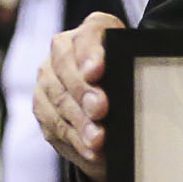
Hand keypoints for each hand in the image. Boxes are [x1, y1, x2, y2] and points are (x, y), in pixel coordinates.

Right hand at [38, 12, 124, 173]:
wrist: (113, 99)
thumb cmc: (131, 81)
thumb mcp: (139, 73)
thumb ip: (136, 73)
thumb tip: (140, 94)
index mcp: (94, 31)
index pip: (88, 34)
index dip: (90, 53)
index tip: (96, 71)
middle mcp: (64, 49)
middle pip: (67, 68)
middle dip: (83, 92)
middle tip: (100, 109)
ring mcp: (49, 76)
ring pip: (58, 98)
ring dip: (79, 122)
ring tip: (98, 139)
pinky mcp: (42, 105)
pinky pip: (53, 123)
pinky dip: (73, 139)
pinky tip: (89, 151)